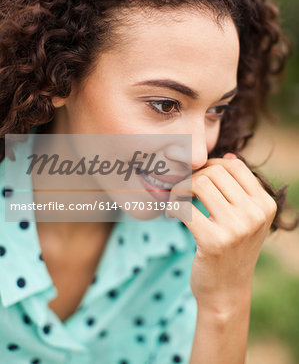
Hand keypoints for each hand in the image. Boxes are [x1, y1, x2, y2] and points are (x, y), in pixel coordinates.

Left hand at [166, 153, 276, 308]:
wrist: (226, 291)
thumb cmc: (231, 249)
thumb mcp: (245, 218)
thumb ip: (238, 188)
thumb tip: (228, 155)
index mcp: (265, 205)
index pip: (233, 165)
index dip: (210, 166)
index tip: (197, 178)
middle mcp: (255, 214)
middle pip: (213, 172)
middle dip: (192, 178)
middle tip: (181, 191)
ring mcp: (236, 229)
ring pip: (198, 184)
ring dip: (179, 189)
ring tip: (176, 201)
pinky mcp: (213, 242)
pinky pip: (184, 207)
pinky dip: (172, 207)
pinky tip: (170, 214)